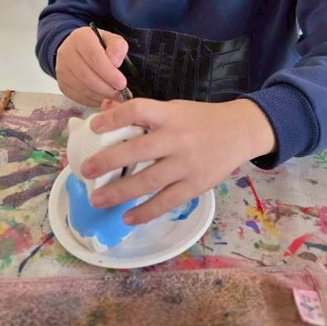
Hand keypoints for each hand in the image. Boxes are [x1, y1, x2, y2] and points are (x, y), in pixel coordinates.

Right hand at [55, 26, 128, 105]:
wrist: (78, 50)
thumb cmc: (98, 45)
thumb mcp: (111, 39)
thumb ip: (117, 47)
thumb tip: (116, 62)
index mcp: (80, 37)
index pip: (93, 56)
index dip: (108, 72)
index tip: (122, 83)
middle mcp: (66, 53)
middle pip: (86, 75)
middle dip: (106, 87)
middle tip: (121, 94)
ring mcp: (62, 70)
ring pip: (82, 88)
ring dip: (101, 95)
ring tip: (116, 97)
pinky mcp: (62, 85)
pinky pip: (78, 97)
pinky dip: (94, 100)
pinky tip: (105, 98)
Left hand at [81, 98, 275, 223]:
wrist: (241, 131)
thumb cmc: (200, 119)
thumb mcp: (174, 108)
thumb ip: (143, 112)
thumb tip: (105, 110)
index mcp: (170, 114)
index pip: (139, 110)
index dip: (115, 116)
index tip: (93, 125)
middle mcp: (177, 138)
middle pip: (139, 150)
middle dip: (109, 161)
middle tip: (86, 170)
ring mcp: (187, 164)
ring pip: (149, 180)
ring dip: (120, 192)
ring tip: (97, 199)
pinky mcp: (196, 185)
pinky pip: (166, 201)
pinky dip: (146, 211)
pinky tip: (127, 217)